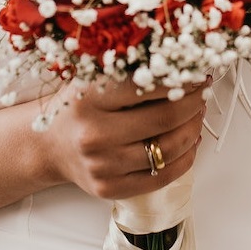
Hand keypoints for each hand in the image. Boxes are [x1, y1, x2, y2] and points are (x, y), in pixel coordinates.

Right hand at [40, 80, 206, 200]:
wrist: (48, 146)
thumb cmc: (77, 107)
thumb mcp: (93, 79)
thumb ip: (129, 69)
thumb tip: (180, 60)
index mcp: (89, 99)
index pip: (148, 85)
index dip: (180, 78)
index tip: (195, 70)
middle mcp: (94, 135)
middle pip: (165, 118)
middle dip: (194, 102)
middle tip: (202, 91)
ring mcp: (103, 167)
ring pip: (170, 148)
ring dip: (194, 128)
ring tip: (197, 113)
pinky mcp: (111, 189)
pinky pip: (164, 175)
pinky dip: (187, 156)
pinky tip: (190, 140)